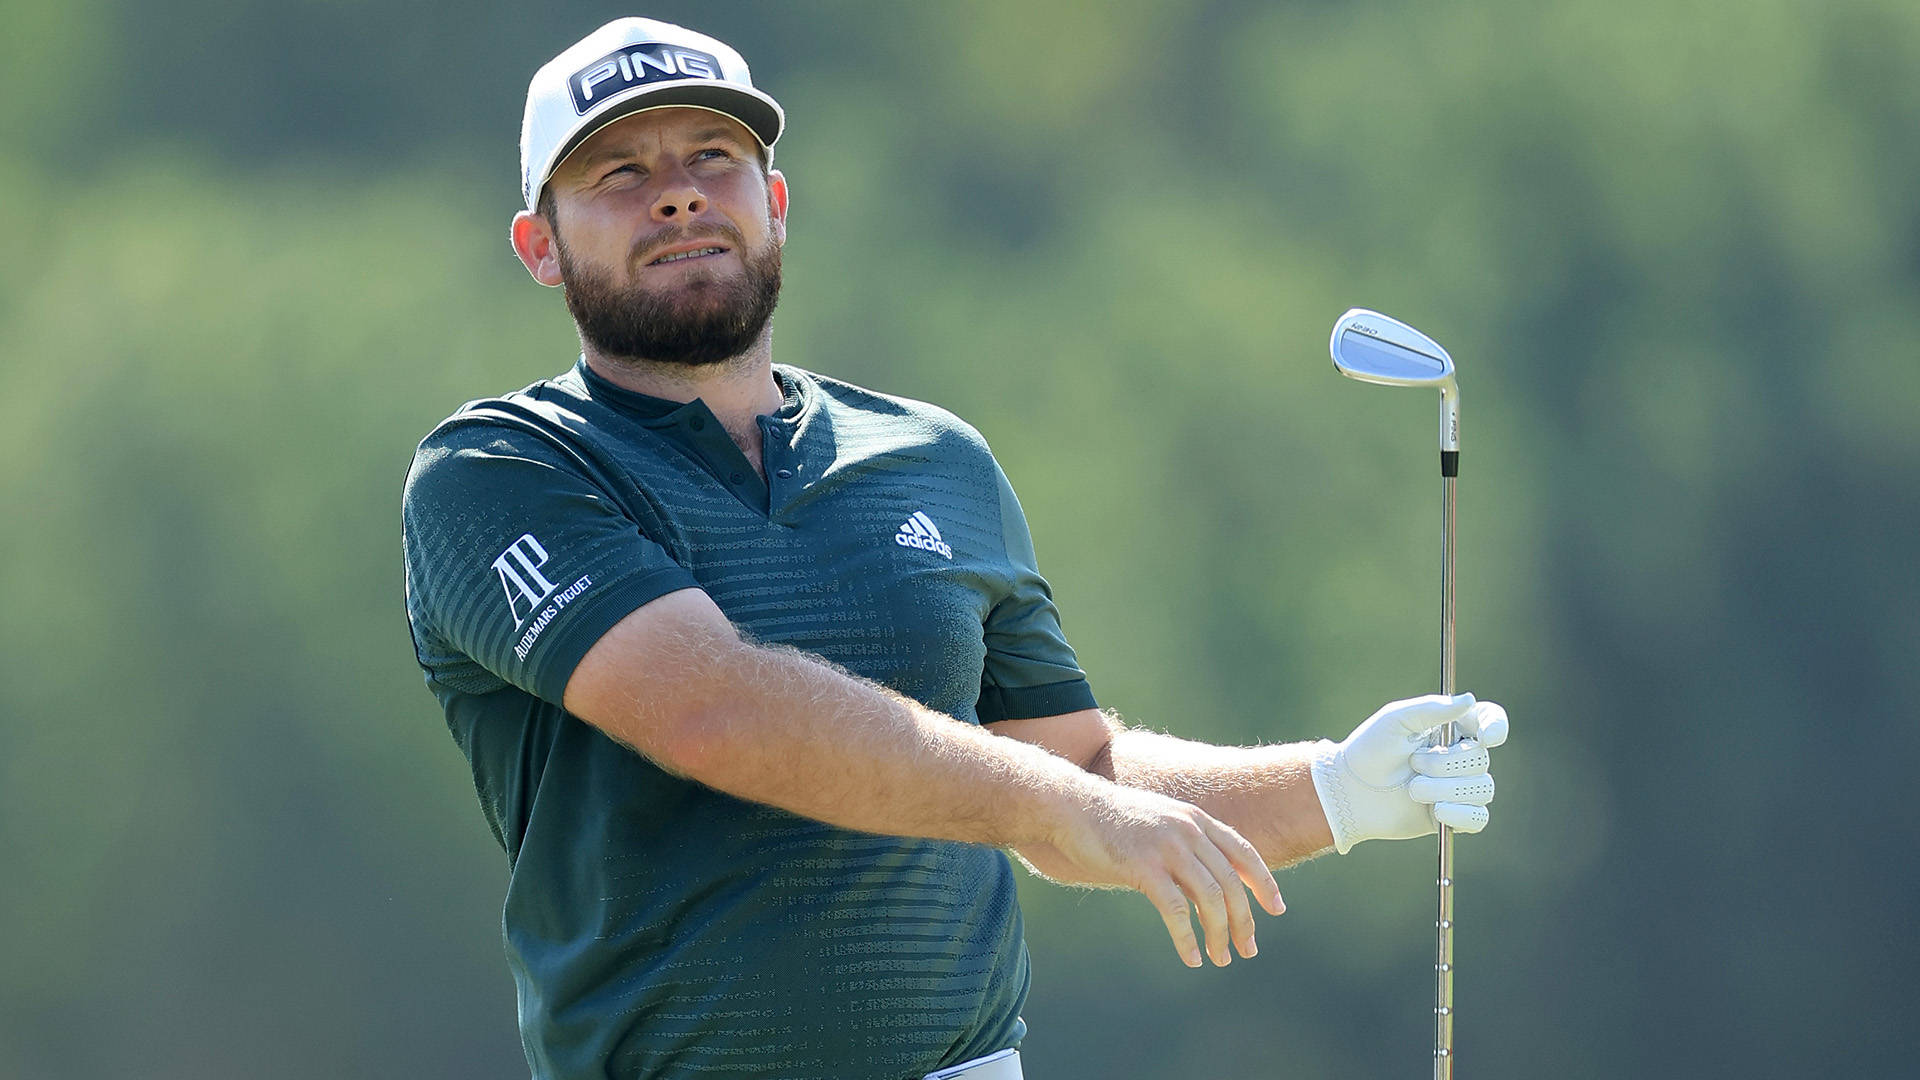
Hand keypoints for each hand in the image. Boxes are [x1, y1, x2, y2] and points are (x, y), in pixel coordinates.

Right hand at [1033, 784, 1284, 968]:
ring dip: (1220, 934)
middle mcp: (1188, 831)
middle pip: (1231, 882)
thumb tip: (1204, 882)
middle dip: (1245, 921)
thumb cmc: (1111, 820)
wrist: (1070, 806)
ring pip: (1210, 898)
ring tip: (1222, 958)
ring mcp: (1167, 848)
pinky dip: (1187, 938)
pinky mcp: (1143, 867)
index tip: (1277, 909)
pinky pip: (1175, 910)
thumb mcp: (1158, 824)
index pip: (1244, 852)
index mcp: (1195, 819)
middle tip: (1249, 949)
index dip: (1264, 882)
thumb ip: (1184, 845)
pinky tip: (1191, 957)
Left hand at [1309, 693, 1508, 853]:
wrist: (1350, 791)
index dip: (1496, 726)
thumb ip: (1432, 708)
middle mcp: (1460, 756)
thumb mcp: (1395, 719)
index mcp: (1450, 728)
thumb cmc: (1370, 750)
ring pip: (1482, 788)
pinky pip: (1479, 818)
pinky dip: (1459, 814)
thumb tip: (1469, 699)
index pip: (1488, 720)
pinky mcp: (1454, 816)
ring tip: (1413, 790)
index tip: (1486, 737)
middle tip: (1413, 763)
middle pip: (1481, 759)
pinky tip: (1435, 811)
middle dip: (1445, 764)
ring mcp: (1459, 787)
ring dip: (1445, 789)